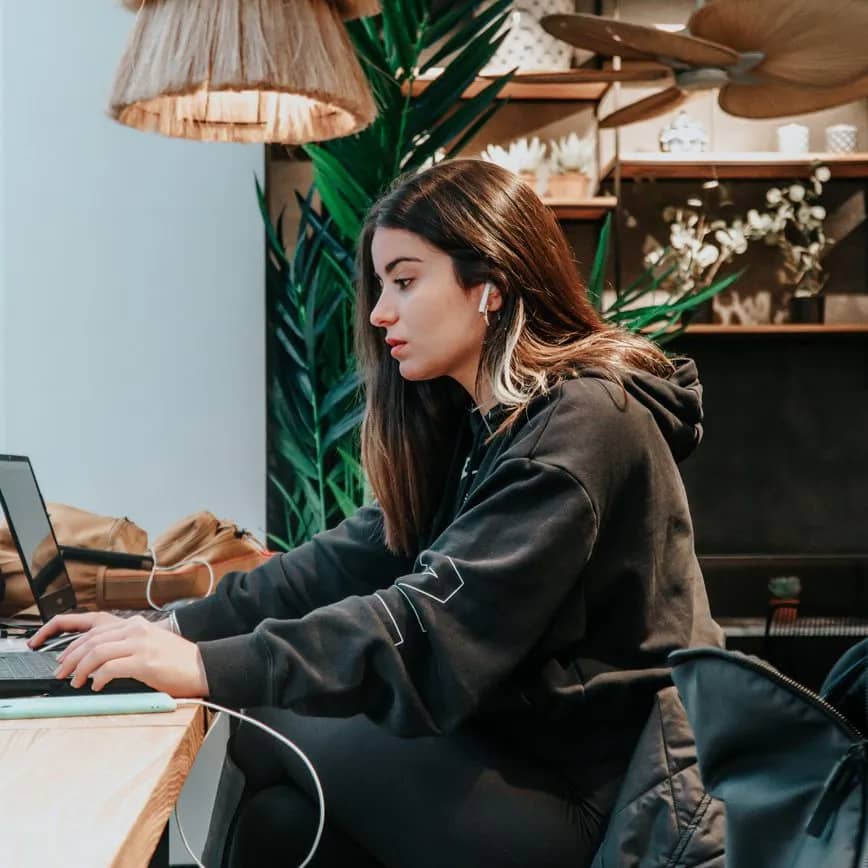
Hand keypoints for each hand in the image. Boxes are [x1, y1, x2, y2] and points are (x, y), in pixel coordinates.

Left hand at [28, 613, 208, 696]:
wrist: (202, 666)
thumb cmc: (176, 661)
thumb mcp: (148, 644)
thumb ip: (124, 645)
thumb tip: (94, 659)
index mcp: (133, 624)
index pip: (90, 624)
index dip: (64, 635)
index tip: (50, 648)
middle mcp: (135, 629)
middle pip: (90, 640)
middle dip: (69, 658)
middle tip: (60, 673)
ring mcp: (140, 644)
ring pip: (96, 652)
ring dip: (79, 670)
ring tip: (74, 682)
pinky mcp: (144, 662)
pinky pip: (110, 669)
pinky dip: (98, 679)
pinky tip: (95, 686)